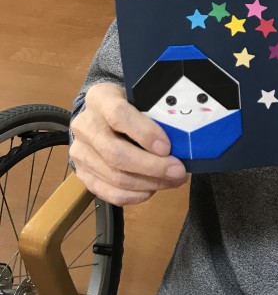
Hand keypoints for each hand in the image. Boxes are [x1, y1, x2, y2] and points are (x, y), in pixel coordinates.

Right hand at [70, 82, 187, 205]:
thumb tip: (181, 140)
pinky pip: (107, 192)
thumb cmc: (129, 105)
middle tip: (178, 171)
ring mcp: (79, 151)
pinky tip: (152, 189)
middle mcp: (84, 125)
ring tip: (172, 180)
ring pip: (114, 176)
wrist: (101, 115)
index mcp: (100, 98)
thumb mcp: (140, 99)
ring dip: (148, 183)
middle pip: (115, 153)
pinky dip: (134, 195)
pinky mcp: (81, 173)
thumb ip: (155, 114)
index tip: (167, 147)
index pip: (119, 115)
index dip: (144, 133)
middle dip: (152, 166)